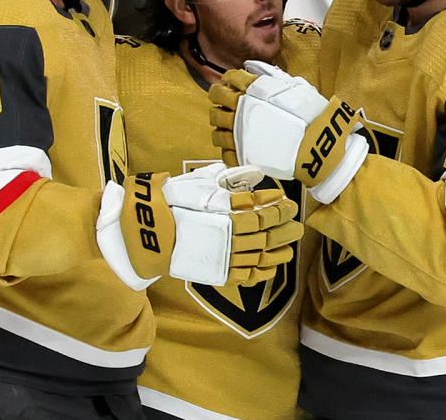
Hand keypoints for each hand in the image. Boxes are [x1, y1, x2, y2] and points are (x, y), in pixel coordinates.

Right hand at [96, 164, 301, 288]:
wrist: (149, 231)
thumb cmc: (174, 201)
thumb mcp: (201, 181)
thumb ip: (231, 176)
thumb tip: (256, 171)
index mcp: (227, 210)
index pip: (262, 209)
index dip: (278, 207)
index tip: (288, 203)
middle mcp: (229, 233)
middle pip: (266, 232)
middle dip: (284, 229)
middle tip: (297, 227)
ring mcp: (225, 254)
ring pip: (261, 255)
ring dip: (278, 251)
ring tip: (288, 249)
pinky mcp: (217, 271)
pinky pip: (246, 274)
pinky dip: (261, 272)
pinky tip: (271, 268)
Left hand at [210, 60, 367, 203]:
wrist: (317, 143)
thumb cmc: (310, 114)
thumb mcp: (293, 86)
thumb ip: (270, 76)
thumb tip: (252, 67)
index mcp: (253, 89)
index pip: (230, 78)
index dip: (228, 80)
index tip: (230, 84)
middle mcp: (241, 109)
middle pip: (217, 99)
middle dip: (219, 98)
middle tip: (225, 103)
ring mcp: (238, 133)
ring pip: (216, 128)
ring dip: (220, 125)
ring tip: (230, 127)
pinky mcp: (242, 155)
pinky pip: (225, 152)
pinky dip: (228, 149)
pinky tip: (236, 146)